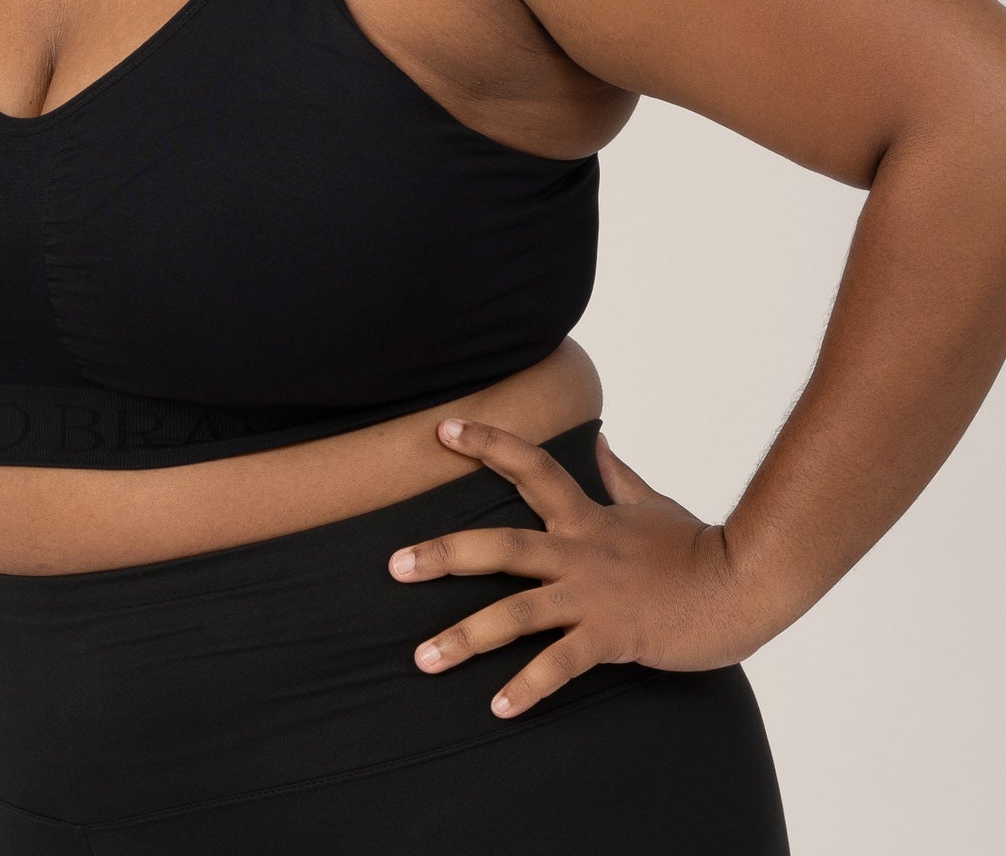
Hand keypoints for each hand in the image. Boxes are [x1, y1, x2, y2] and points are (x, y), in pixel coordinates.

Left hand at [387, 418, 769, 719]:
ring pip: (517, 612)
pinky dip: (529, 686)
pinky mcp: (613, 636)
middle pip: (501, 547)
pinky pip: (561, 664)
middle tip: (393, 565)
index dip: (487, 444)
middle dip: (443, 555)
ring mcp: (594, 595)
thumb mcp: (652, 504)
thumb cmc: (698, 547)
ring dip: (466, 635)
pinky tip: (499, 708)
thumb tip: (599, 442)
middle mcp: (580, 551)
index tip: (442, 429)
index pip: (530, 467)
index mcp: (586, 517)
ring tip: (423, 657)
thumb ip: (618, 477)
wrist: (744, 583)